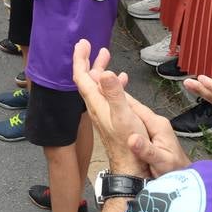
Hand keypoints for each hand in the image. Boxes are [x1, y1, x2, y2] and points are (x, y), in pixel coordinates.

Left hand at [73, 42, 189, 177]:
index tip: (82, 44)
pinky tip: (121, 81)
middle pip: (88, 80)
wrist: (132, 166)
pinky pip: (108, 95)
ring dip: (101, 71)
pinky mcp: (111, 117)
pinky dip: (112, 83)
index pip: (82, 77)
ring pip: (98, 86)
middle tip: (92, 46)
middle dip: (89, 61)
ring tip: (107, 57)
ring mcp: (103, 113)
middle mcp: (96, 107)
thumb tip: (106, 73)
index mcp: (96, 104)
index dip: (80, 59)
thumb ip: (115, 94)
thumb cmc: (129, 144)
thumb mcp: (124, 116)